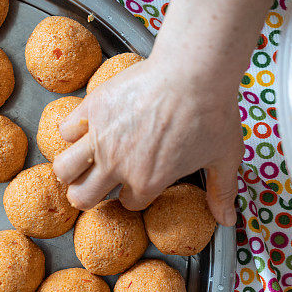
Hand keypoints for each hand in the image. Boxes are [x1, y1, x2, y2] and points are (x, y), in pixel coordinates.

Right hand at [52, 49, 242, 224]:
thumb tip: (228, 220)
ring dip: (71, 170)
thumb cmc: (212, 113)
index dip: (134, 195)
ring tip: (81, 164)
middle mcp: (117, 165)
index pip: (128, 204)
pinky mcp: (93, 107)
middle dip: (87, 195)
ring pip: (64, 169)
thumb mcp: (224, 158)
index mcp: (148, 182)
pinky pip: (64, 129)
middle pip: (82, 197)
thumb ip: (221, 192)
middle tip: (94, 184)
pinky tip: (87, 127)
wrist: (194, 72)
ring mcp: (100, 136)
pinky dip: (72, 131)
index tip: (138, 184)